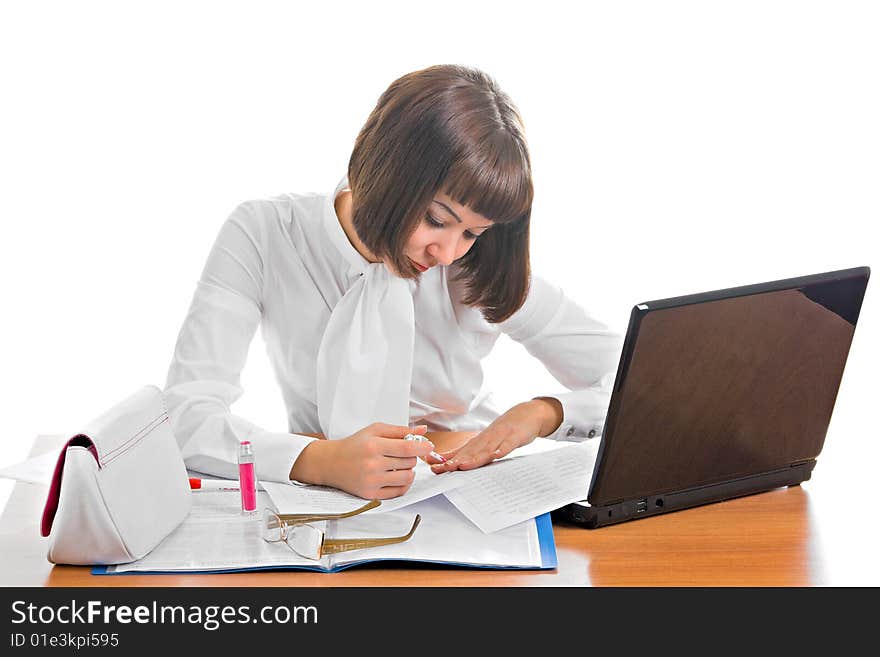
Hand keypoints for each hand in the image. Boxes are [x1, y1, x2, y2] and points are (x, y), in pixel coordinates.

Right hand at [291, 423, 434, 498]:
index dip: (422, 447)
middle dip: (411, 456)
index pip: (406, 448)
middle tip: (403, 453)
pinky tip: (397, 475)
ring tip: (400, 464)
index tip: (429, 446)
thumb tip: (422, 431)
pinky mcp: (371, 494)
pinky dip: (403, 484)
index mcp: (374, 446)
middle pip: (408, 462)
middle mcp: (372, 465)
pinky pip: (399, 492)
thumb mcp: (375, 430)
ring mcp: (372, 481)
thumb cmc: (354, 445)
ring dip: (409, 470)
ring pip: (406, 478)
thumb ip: (399, 430)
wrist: (331, 463)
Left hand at [427, 399, 561, 473]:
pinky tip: (497, 455)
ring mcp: (501, 436)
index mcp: (478, 441)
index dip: (447, 460)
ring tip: (463, 465)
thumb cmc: (504, 430)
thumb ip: (467, 452)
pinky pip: (508, 444)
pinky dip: (502, 449)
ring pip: (486, 449)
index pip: (460, 452)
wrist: (526, 414)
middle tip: (444, 469)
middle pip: (470, 452)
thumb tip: (445, 461)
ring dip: (474, 457)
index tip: (433, 467)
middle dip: (456, 461)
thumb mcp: (484, 441)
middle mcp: (487, 438)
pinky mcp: (515, 436)